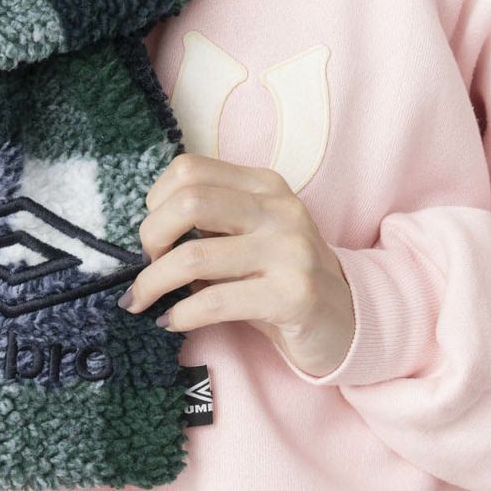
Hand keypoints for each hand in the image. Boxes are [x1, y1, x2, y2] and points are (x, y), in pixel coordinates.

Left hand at [120, 154, 355, 378]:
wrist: (348, 319)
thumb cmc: (284, 278)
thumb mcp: (252, 237)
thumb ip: (212, 225)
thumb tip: (148, 235)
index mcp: (265, 186)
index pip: (190, 169)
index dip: (157, 199)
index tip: (153, 233)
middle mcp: (278, 210)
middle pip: (189, 201)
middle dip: (150, 235)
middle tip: (145, 264)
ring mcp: (289, 251)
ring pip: (194, 255)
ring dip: (154, 282)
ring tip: (142, 300)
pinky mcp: (292, 295)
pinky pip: (214, 302)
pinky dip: (181, 315)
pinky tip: (172, 322)